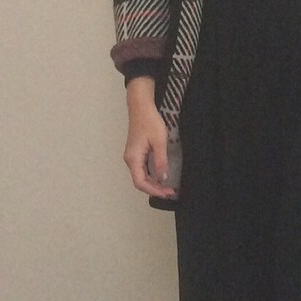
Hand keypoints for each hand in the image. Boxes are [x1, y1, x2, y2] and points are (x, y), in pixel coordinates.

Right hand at [123, 79, 176, 198]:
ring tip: (168, 187)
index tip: (167, 193)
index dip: (154, 190)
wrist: (141, 107)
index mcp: (133, 158)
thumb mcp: (159, 142)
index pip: (140, 182)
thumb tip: (162, 178)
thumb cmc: (149, 121)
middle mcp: (130, 159)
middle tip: (171, 192)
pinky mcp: (136, 153)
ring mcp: (132, 156)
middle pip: (140, 181)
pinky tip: (161, 177)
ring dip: (154, 183)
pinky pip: (142, 169)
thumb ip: (160, 161)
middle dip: (155, 189)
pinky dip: (151, 176)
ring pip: (141, 176)